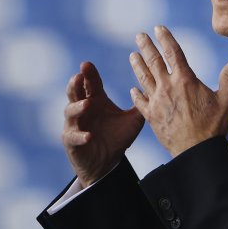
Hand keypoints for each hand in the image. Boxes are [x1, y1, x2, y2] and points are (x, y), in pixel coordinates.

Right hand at [62, 61, 144, 187]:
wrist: (106, 164)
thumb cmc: (117, 138)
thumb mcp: (132, 121)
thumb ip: (141, 106)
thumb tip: (157, 89)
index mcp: (95, 100)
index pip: (90, 83)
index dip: (88, 74)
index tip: (87, 64)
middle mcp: (82, 109)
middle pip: (74, 92)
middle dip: (75, 84)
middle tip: (78, 76)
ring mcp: (75, 124)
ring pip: (70, 112)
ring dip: (77, 107)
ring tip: (87, 104)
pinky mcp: (71, 141)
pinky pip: (73, 136)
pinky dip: (80, 135)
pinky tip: (89, 136)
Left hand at [129, 26, 227, 156]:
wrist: (196, 150)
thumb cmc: (213, 126)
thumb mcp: (226, 99)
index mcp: (185, 80)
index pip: (173, 52)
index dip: (165, 38)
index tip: (158, 28)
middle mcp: (168, 87)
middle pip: (154, 61)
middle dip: (146, 46)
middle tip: (139, 36)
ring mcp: (157, 101)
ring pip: (143, 78)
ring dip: (137, 65)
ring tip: (132, 55)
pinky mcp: (151, 116)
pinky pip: (140, 102)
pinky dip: (136, 94)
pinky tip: (133, 89)